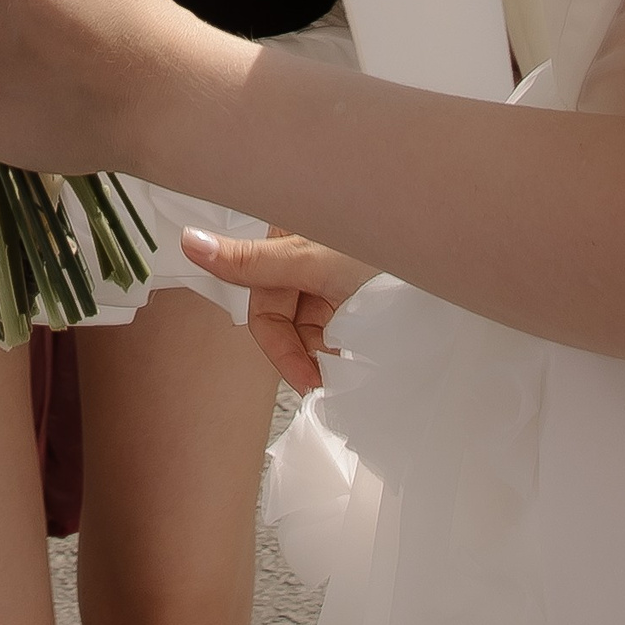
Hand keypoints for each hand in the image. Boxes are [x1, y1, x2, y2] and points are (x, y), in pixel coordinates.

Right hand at [182, 224, 371, 392]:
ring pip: (314, 331)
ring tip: (359, 367)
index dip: (282, 348)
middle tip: (334, 385)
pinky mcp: (359, 295)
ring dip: (330, 355)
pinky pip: (340, 330)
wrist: (439, 242)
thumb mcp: (312, 257)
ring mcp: (334, 278)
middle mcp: (305, 257)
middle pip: (287, 321)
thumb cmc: (374, 241)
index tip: (308, 383)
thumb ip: (250, 261)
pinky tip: (367, 357)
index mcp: (286, 239)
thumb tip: (185, 242)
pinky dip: (349, 349)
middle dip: (308, 355)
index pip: (264, 305)